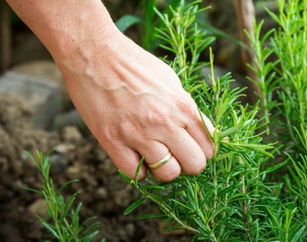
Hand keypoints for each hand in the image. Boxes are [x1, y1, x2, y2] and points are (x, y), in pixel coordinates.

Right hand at [57, 31, 214, 180]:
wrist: (95, 54)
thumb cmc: (135, 65)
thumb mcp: (172, 83)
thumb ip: (188, 110)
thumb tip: (204, 133)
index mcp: (183, 107)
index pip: (209, 147)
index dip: (203, 152)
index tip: (193, 150)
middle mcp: (165, 123)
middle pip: (194, 165)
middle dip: (188, 165)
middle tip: (177, 156)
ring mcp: (139, 134)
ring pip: (168, 174)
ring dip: (164, 169)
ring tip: (156, 156)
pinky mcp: (113, 142)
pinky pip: (135, 174)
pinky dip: (138, 170)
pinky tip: (136, 157)